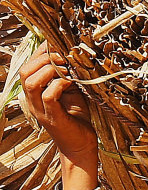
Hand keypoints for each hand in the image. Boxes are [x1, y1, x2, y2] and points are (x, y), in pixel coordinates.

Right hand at [19, 42, 98, 189]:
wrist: (81, 144)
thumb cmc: (76, 118)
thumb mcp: (70, 91)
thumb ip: (65, 76)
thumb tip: (68, 56)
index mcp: (35, 92)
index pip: (27, 66)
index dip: (39, 52)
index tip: (55, 45)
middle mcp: (33, 100)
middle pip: (24, 71)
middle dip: (43, 59)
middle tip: (62, 58)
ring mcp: (41, 110)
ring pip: (31, 82)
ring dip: (49, 70)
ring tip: (65, 70)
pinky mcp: (53, 117)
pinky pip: (47, 96)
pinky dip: (58, 85)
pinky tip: (69, 83)